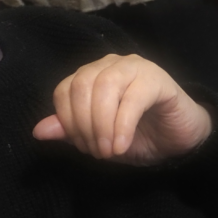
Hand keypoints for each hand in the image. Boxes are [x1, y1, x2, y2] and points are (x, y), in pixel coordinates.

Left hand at [32, 54, 212, 165]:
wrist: (179, 141)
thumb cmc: (137, 137)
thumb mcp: (97, 139)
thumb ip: (70, 132)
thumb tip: (38, 131)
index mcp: (92, 75)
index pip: (64, 90)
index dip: (67, 122)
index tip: (82, 147)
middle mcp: (110, 65)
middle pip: (80, 87)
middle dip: (83, 126)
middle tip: (96, 151)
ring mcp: (135, 68)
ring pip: (104, 89)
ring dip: (101, 126)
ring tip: (109, 151)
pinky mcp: (157, 79)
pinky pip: (131, 100)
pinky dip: (122, 127)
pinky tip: (121, 147)